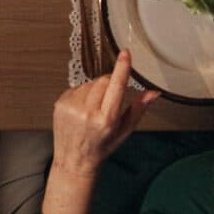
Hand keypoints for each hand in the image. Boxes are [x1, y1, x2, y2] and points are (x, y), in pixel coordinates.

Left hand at [51, 49, 155, 179]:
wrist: (74, 160)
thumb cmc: (101, 147)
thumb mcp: (124, 132)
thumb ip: (138, 109)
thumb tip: (154, 93)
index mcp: (106, 119)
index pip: (116, 86)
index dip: (122, 68)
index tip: (126, 53)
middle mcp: (86, 112)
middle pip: (103, 80)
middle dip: (110, 84)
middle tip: (110, 100)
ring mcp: (70, 107)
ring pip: (90, 82)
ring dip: (96, 90)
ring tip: (94, 109)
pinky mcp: (60, 103)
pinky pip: (77, 87)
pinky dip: (83, 94)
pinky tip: (82, 109)